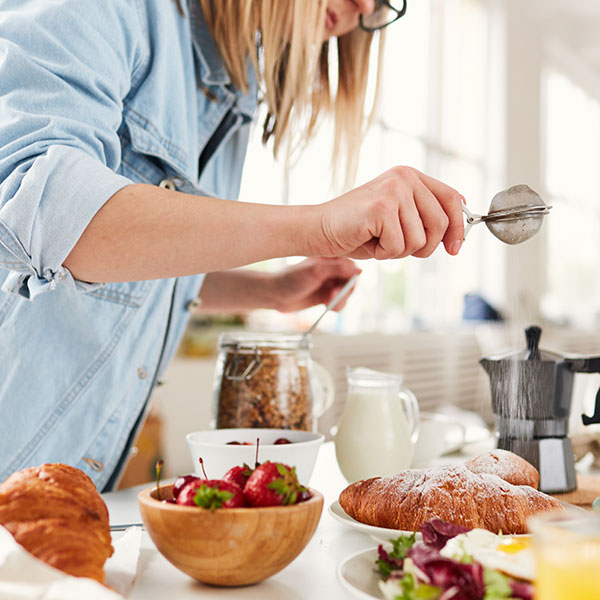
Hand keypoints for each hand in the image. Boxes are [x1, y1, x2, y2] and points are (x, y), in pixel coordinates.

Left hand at [270, 257, 360, 312]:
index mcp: (330, 258)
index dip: (350, 278)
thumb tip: (360, 270)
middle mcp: (332, 270)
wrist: (276, 294)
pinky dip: (337, 306)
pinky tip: (327, 307)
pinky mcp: (326, 296)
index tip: (340, 286)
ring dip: (341, 301)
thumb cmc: (292, 278)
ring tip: (328, 303)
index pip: (351, 266)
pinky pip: (340, 302)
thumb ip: (338, 269)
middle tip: (333, 297)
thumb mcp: (316, 271)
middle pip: (351, 281)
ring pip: (346, 294)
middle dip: (344, 292)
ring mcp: (329, 283)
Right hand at [313, 166, 464, 259]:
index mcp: (410, 176)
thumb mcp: (399, 220)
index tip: (454, 249)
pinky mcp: (381, 207)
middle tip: (398, 247)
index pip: (451, 199)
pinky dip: (383, 254)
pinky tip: (368, 241)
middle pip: (440, 223)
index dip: (458, 228)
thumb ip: (425, 219)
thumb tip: (456, 236)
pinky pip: (398, 246)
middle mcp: (404, 177)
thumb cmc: (358, 230)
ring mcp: (393, 190)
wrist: (320, 229)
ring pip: (420, 240)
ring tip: (378, 240)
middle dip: (424, 247)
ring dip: (399, 251)